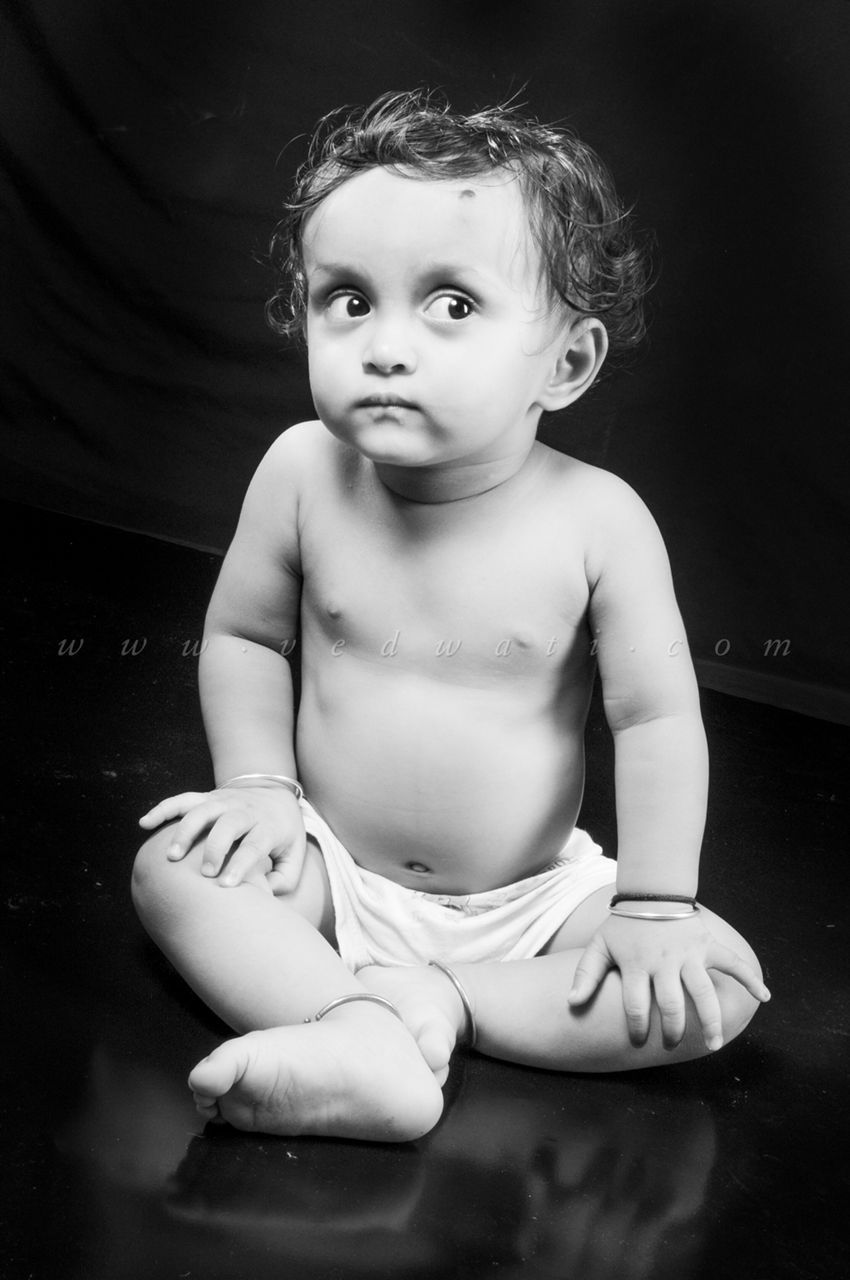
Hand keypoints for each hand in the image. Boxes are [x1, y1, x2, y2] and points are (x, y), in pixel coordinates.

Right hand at [138, 786, 306, 892]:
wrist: (276, 793)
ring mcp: (224, 802)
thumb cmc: (282, 833)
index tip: (226, 885)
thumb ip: (284, 878)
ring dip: (185, 831)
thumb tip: (265, 896)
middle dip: (215, 847)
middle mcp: (245, 811)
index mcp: (268, 826)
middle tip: (205, 873)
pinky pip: (182, 799)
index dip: (240, 865)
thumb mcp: (294, 855)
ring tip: (171, 856)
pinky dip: (163, 809)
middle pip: (228, 824)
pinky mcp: (207, 797)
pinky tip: (144, 823)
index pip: (254, 845)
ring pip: (202, 810)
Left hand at [567, 912, 769, 1050]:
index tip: (638, 1041)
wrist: (651, 892)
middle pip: (672, 1004)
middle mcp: (665, 962)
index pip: (637, 1006)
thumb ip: (586, 975)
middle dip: (674, 1030)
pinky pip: (733, 963)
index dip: (638, 1028)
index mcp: (637, 965)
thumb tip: (571, 1004)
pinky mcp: (708, 945)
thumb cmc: (623, 925)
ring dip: (711, 1020)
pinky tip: (765, 997)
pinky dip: (751, 978)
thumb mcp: (600, 946)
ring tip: (714, 1045)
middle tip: (672, 1045)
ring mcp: (689, 954)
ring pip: (704, 992)